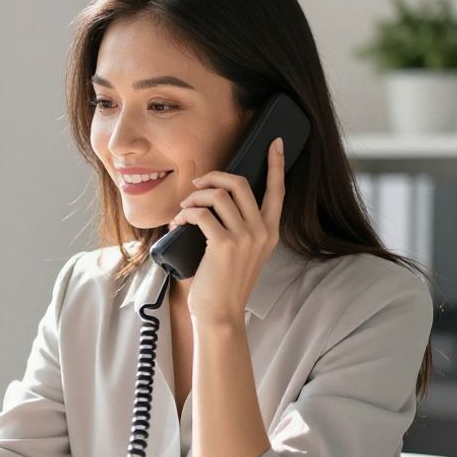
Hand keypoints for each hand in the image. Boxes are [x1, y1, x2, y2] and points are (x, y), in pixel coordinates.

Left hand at [168, 137, 285, 325]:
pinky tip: (178, 223)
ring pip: (218, 195)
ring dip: (194, 197)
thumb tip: (214, 198)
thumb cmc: (223, 282)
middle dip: (213, 177)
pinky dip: (185, 214)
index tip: (275, 143)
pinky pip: (201, 214)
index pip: (278, 190)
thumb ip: (238, 226)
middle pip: (239, 183)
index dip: (276, 164)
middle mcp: (262, 231)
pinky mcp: (224, 245)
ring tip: (184, 209)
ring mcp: (245, 238)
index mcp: (270, 231)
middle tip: (196, 185)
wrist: (219, 313)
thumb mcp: (241, 252)